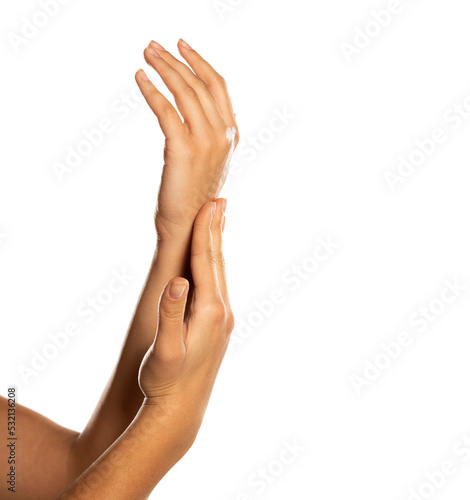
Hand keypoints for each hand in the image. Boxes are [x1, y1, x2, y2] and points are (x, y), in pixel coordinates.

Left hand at [135, 39, 238, 240]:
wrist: (187, 227)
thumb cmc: (193, 197)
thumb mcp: (209, 162)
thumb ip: (209, 136)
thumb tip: (200, 114)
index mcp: (231, 137)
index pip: (219, 88)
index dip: (200, 63)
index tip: (182, 47)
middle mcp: (223, 136)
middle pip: (201, 84)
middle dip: (177, 60)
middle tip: (154, 46)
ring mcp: (206, 143)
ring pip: (186, 93)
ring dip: (165, 68)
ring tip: (147, 55)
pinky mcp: (184, 150)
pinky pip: (167, 111)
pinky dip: (152, 90)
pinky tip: (140, 79)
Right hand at [138, 199, 233, 441]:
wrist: (180, 412)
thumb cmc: (165, 381)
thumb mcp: (165, 351)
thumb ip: (171, 314)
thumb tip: (178, 281)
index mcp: (211, 312)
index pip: (206, 262)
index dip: (205, 232)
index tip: (209, 204)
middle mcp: (223, 312)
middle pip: (218, 263)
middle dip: (216, 230)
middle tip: (219, 202)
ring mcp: (223, 320)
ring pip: (220, 274)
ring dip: (218, 246)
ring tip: (218, 223)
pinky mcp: (219, 327)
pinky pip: (218, 286)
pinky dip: (215, 266)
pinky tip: (214, 263)